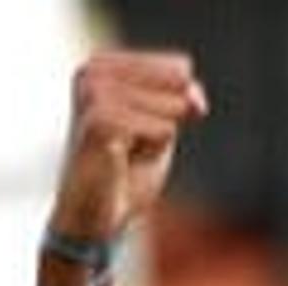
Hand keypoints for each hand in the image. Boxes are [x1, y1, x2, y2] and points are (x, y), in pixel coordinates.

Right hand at [53, 49, 206, 246]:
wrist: (92, 219)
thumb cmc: (123, 175)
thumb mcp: (164, 129)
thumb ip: (183, 101)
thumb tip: (195, 94)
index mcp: (104, 64)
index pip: (180, 69)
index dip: (178, 108)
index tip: (141, 134)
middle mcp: (94, 71)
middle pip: (178, 85)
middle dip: (168, 124)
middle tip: (132, 149)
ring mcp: (94, 92)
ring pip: (172, 107)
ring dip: (157, 141)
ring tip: (124, 155)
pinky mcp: (101, 119)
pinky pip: (164, 128)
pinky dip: (153, 152)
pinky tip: (120, 161)